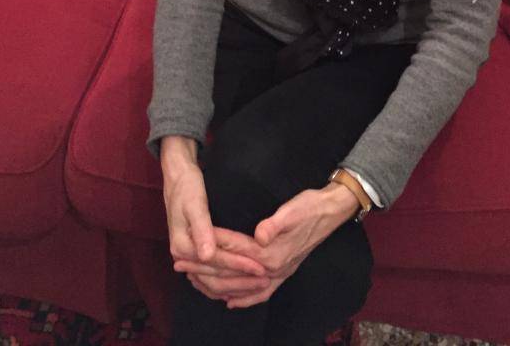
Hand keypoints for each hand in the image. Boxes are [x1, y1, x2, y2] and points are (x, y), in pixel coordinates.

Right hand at [162, 155, 270, 301]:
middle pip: (215, 276)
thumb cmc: (188, 188)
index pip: (216, 261)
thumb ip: (201, 229)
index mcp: (183, 246)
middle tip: (266, 281)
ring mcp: (186, 258)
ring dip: (235, 286)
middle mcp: (182, 256)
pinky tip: (240, 288)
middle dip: (241, 280)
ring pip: (212, 282)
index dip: (239, 265)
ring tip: (259, 285)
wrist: (178, 180)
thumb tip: (207, 255)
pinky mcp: (192, 255)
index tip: (261, 269)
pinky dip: (224, 285)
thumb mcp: (195, 204)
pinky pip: (209, 278)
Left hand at [174, 183, 359, 308]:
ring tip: (193, 280)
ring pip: (240, 289)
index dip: (206, 249)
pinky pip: (259, 294)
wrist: (331, 212)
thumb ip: (275, 224)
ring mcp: (278, 275)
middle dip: (201, 269)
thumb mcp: (293, 209)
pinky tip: (229, 302)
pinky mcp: (282, 274)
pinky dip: (243, 300)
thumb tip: (259, 235)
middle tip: (178, 264)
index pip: (230, 253)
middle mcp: (272, 270)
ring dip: (215, 285)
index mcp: (270, 254)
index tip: (184, 247)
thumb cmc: (310, 207)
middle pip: (229, 275)